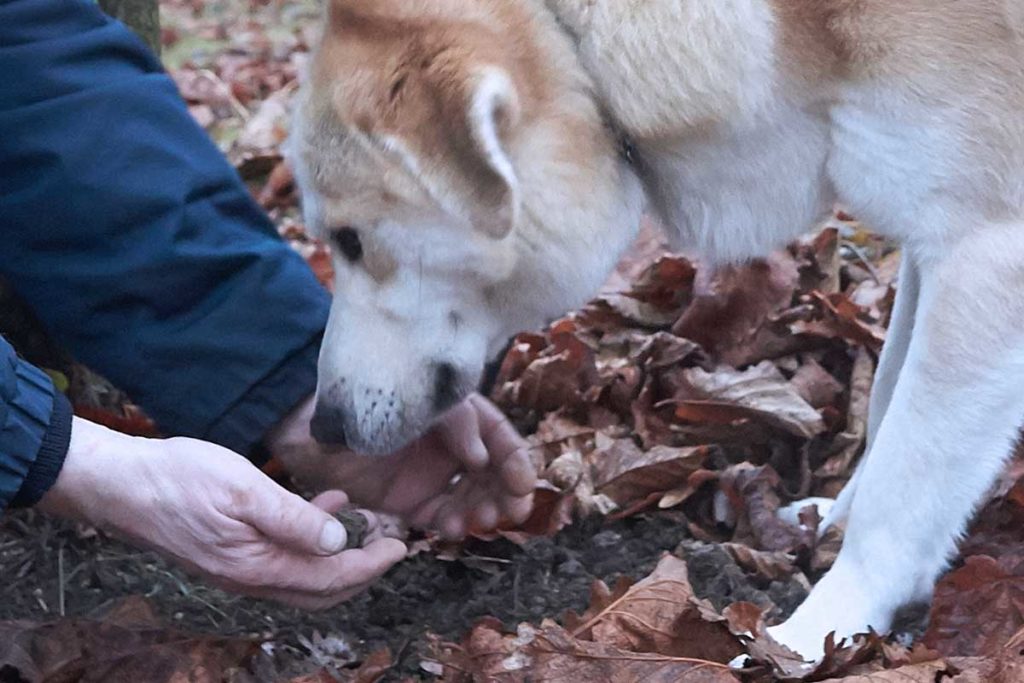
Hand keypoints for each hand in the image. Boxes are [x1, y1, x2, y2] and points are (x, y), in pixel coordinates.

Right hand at [38, 418, 405, 608]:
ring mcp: (238, 570)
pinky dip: (310, 539)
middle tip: (392, 547)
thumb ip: (294, 520)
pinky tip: (323, 504)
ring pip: (303, 576)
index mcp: (259, 567)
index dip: (371, 566)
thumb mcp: (245, 491)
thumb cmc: (180, 480)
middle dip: (362, 572)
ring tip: (365, 524)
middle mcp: (251, 578)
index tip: (401, 548)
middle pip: (322, 589)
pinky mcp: (228, 554)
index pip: (332, 578)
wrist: (121, 485)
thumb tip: (339, 543)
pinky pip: (281, 558)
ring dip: (338, 556)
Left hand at [268, 394, 536, 539]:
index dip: (516, 462)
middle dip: (505, 494)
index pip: (500, 438)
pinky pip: (438, 516)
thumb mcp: (417, 400)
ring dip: (481, 511)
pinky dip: (450, 524)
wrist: (308, 420)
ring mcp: (430, 473)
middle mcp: (450, 445)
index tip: (523, 486)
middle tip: (510, 514)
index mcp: (459, 414)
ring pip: (471, 497)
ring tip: (477, 522)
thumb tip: (483, 459)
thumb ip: (455, 423)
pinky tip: (450, 529)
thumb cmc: (365, 397)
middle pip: (493, 473)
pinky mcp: (408, 501)